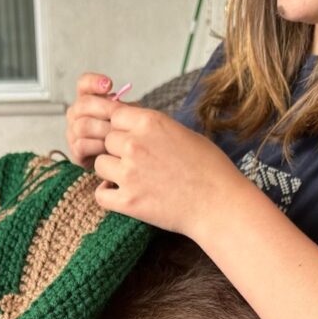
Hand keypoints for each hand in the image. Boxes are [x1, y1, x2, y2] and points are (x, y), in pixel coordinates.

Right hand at [65, 72, 120, 168]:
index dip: (93, 82)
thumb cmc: (124, 136)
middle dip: (104, 109)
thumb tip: (122, 102)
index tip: (109, 85)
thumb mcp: (128, 118)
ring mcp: (73, 133)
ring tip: (116, 135)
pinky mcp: (75, 151)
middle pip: (83, 104)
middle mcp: (76, 114)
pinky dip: (96, 146)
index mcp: (87, 101)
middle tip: (119, 116)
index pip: (83, 84)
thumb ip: (124, 108)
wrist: (122, 161)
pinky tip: (108, 149)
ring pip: (82, 125)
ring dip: (102, 130)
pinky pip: (81, 145)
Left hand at [94, 105, 242, 238]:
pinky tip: (120, 194)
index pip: (114, 115)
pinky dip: (107, 194)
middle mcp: (135, 144)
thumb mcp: (182, 133)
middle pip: (106, 140)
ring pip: (99, 164)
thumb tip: (134, 125)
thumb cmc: (209, 168)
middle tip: (136, 163)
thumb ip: (154, 128)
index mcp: (150, 122)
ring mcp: (129, 173)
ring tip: (129, 178)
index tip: (130, 139)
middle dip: (116, 150)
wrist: (218, 203)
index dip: (121, 128)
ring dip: (110, 171)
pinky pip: (100, 194)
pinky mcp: (128, 201)